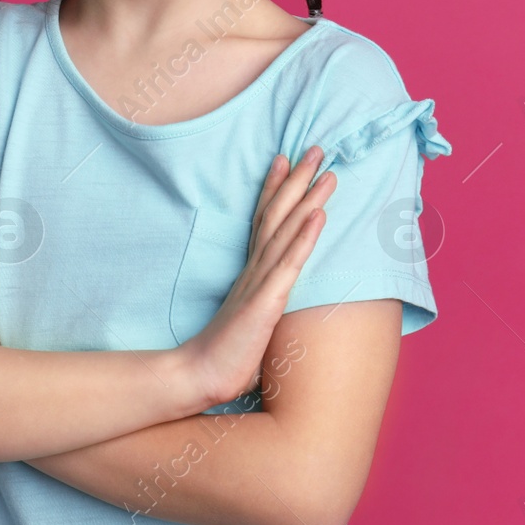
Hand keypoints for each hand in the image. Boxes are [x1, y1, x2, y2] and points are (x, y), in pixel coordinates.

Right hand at [179, 145, 333, 408]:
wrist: (198, 376)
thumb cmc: (225, 356)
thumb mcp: (248, 324)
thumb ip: (258, 307)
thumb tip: (267, 306)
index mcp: (250, 274)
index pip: (263, 221)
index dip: (275, 189)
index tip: (285, 159)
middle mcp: (254, 270)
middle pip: (276, 215)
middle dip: (296, 180)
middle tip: (314, 148)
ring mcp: (259, 283)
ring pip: (285, 231)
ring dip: (306, 198)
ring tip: (325, 170)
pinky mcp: (265, 301)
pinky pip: (288, 264)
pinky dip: (304, 237)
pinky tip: (318, 215)